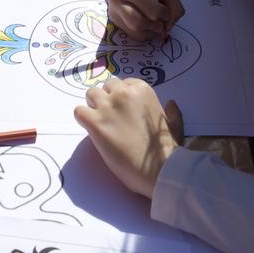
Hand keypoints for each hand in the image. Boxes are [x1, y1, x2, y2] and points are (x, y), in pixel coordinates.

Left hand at [74, 78, 183, 198]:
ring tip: (101, 124)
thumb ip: (172, 112)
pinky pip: (79, 112)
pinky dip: (83, 119)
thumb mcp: (175, 125)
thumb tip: (171, 103)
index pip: (122, 83)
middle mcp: (123, 93)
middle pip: (104, 87)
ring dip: (93, 107)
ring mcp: (108, 106)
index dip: (120, 97)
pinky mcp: (95, 122)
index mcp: (142, 89)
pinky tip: (92, 131)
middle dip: (106, 100)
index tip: (124, 111)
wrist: (159, 169)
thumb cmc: (168, 149)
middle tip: (111, 119)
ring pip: (90, 95)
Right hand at [107, 0, 183, 41]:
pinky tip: (148, 24)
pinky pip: (133, 35)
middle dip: (155, 26)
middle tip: (162, 21)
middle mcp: (117, 2)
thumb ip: (174, 6)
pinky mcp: (115, 21)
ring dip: (151, 31)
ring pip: (136, 33)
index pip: (150, 9)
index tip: (166, 10)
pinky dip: (145, 33)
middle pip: (138, 24)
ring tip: (156, 22)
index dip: (163, 13)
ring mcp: (114, 13)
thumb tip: (168, 27)